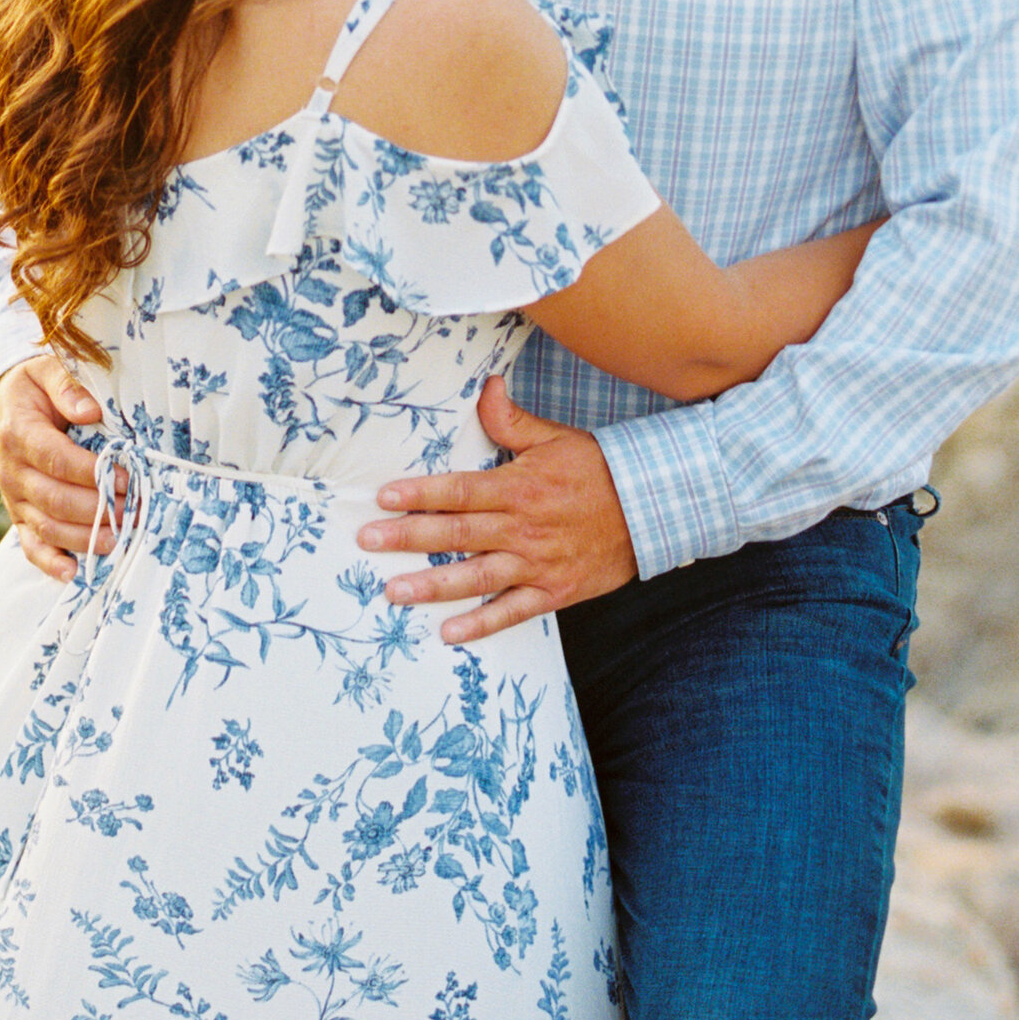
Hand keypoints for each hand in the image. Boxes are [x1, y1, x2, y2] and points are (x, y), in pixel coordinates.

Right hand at [0, 350, 103, 582]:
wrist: (2, 407)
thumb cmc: (34, 389)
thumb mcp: (46, 371)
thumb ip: (67, 386)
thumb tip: (91, 412)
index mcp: (18, 432)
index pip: (56, 459)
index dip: (90, 472)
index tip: (124, 476)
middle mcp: (12, 471)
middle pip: (54, 499)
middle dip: (96, 508)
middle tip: (134, 510)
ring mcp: (14, 498)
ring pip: (47, 526)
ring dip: (84, 537)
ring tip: (118, 539)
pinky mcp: (18, 515)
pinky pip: (30, 544)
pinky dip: (49, 562)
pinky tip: (72, 573)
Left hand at [356, 380, 639, 642]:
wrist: (651, 509)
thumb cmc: (596, 471)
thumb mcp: (553, 438)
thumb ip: (511, 419)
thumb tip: (487, 387)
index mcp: (519, 486)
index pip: (460, 489)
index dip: (420, 493)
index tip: (384, 496)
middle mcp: (523, 526)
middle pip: (458, 532)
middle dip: (409, 537)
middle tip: (367, 541)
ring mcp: (537, 562)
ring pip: (477, 576)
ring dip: (433, 585)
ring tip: (393, 592)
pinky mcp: (554, 591)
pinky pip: (513, 611)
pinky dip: (482, 624)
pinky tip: (450, 633)